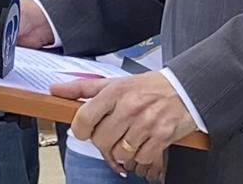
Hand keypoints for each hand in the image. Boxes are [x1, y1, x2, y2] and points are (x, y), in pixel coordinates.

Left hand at [51, 71, 196, 181]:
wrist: (187, 88)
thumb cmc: (150, 87)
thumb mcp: (117, 82)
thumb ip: (84, 88)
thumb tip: (56, 89)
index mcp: (116, 91)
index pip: (84, 118)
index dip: (80, 130)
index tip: (85, 130)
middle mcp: (130, 107)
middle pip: (101, 141)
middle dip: (104, 141)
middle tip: (113, 133)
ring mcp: (146, 123)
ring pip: (119, 153)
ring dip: (122, 151)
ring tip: (130, 138)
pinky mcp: (161, 137)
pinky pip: (139, 159)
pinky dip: (140, 156)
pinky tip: (143, 143)